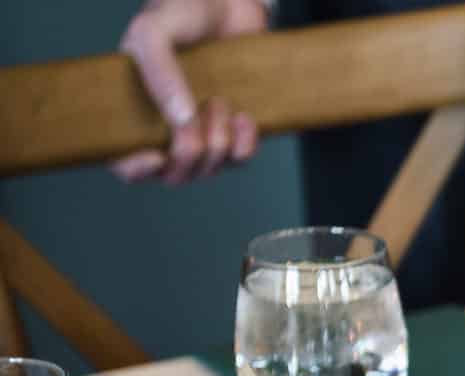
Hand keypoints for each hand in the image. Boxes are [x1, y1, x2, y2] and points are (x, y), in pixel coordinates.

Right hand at [111, 0, 270, 184]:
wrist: (228, 4)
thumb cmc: (181, 13)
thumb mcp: (153, 31)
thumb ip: (157, 69)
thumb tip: (178, 120)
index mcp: (132, 108)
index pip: (123, 162)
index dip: (136, 170)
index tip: (155, 156)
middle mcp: (164, 127)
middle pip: (174, 173)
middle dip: (190, 151)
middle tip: (203, 109)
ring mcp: (200, 133)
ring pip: (208, 169)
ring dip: (219, 143)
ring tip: (221, 101)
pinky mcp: (234, 132)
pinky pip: (240, 160)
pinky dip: (245, 145)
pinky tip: (244, 116)